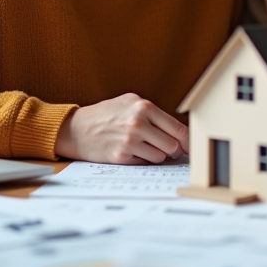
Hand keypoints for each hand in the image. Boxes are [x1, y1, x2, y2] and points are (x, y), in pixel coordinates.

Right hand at [54, 93, 188, 163]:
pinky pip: (145, 163)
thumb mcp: (130, 103)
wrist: (76, 129)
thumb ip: (154, 114)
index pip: (178, 128)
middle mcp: (138, 122)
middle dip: (172, 150)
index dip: (187, 141)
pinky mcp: (122, 156)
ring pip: (161, 156)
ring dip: (156, 155)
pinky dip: (142, 160)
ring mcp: (130, 140)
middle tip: (165, 148)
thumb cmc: (106, 115)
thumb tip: (180, 132)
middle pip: (173, 145)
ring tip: (143, 147)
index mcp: (144, 106)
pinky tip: (131, 152)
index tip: (189, 148)